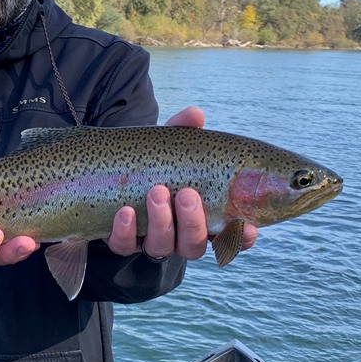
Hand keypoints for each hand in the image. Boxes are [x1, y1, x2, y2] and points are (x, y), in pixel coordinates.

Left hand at [105, 106, 257, 259]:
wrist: (112, 172)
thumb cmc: (155, 162)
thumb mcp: (169, 146)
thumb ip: (183, 132)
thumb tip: (196, 114)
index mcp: (200, 217)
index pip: (229, 237)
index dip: (241, 237)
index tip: (248, 226)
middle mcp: (178, 236)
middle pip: (194, 245)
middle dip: (193, 222)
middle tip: (187, 194)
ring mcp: (149, 240)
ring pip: (162, 247)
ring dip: (162, 222)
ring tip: (157, 192)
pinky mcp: (122, 241)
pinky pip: (124, 245)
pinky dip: (126, 231)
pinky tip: (125, 212)